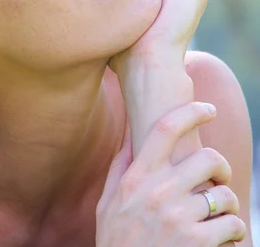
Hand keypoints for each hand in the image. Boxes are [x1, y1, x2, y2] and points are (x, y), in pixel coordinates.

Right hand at [96, 101, 245, 246]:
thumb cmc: (115, 242)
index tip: (207, 109)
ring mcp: (180, 219)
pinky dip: (234, 231)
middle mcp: (159, 192)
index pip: (166, 128)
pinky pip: (233, 225)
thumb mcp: (107, 202)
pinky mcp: (199, 245)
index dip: (191, 111)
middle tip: (218, 177)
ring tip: (220, 214)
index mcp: (137, 178)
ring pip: (225, 194)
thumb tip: (133, 131)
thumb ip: (121, 166)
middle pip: (207, 157)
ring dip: (227, 204)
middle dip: (220, 167)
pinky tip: (222, 238)